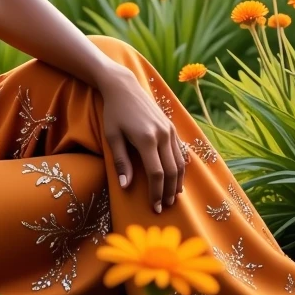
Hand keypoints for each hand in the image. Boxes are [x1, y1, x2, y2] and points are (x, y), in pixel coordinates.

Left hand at [96, 64, 185, 212]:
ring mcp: (170, 130)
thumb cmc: (114, 113)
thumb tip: (125, 186)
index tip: (154, 207)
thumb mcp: (113, 137)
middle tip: (165, 207)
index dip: (156, 193)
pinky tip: (178, 177)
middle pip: (172, 171)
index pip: (157, 174)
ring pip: (180, 162)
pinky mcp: (172, 127)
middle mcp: (163, 135)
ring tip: (172, 196)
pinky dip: (182, 167)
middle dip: (168, 192)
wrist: (124, 87)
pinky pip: (181, 151)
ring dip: (177, 182)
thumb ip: (121, 162)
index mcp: (147, 139)